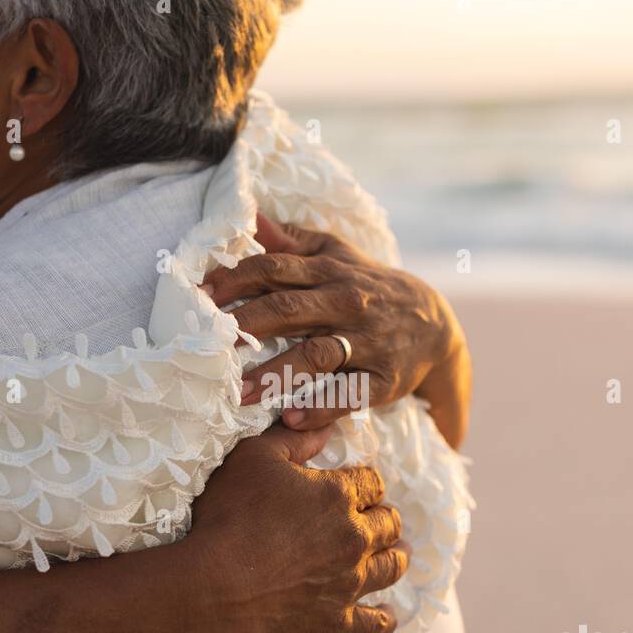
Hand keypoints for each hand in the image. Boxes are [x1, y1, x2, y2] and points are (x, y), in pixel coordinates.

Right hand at [187, 423, 406, 632]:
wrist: (214, 585)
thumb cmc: (230, 516)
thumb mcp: (254, 457)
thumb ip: (294, 439)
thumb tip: (327, 429)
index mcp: (338, 496)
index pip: (372, 483)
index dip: (366, 483)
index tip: (360, 487)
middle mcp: (353, 539)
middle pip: (388, 524)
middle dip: (384, 518)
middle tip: (380, 520)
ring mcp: (349, 584)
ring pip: (390, 568)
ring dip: (395, 558)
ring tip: (398, 555)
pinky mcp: (335, 622)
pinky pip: (373, 624)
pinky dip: (384, 620)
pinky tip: (389, 617)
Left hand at [204, 215, 465, 432]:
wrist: (434, 325)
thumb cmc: (368, 287)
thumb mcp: (335, 255)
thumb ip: (290, 241)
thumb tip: (248, 215)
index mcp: (328, 272)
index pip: (274, 269)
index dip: (235, 280)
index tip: (198, 296)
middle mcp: (346, 304)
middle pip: (289, 311)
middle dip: (246, 325)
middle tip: (205, 345)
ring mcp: (366, 343)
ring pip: (317, 355)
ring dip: (276, 374)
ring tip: (239, 394)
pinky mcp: (383, 380)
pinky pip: (351, 395)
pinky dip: (322, 407)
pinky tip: (291, 417)